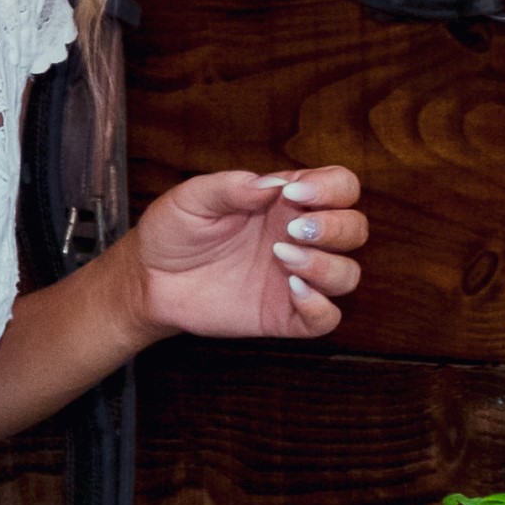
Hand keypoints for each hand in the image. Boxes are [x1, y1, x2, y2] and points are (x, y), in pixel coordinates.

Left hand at [128, 165, 366, 342]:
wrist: (150, 279)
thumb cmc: (174, 231)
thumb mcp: (194, 198)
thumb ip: (232, 187)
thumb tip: (272, 186)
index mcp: (287, 202)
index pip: (341, 187)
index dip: (332, 188)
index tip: (295, 194)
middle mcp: (300, 238)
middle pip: (355, 229)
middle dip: (335, 227)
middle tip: (293, 230)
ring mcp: (296, 278)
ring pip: (348, 274)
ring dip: (327, 265)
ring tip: (284, 259)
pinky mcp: (285, 315)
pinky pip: (326, 319)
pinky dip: (320, 307)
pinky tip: (293, 291)